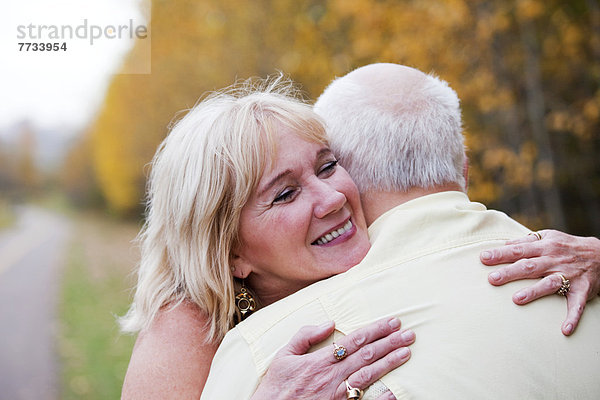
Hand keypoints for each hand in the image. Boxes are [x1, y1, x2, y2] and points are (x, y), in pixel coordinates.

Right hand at [250, 317, 414, 399]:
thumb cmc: (277, 386)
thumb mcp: (284, 355)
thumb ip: (305, 336)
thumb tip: (329, 322)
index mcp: (319, 361)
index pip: (354, 340)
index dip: (375, 330)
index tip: (392, 321)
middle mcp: (332, 376)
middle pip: (367, 356)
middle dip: (390, 343)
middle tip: (408, 334)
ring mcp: (336, 394)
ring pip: (369, 375)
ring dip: (390, 363)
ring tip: (406, 353)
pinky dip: (380, 397)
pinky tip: (395, 390)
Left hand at [480, 230, 599, 335]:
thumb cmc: (566, 246)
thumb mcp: (548, 237)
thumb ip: (526, 241)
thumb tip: (504, 245)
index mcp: (544, 247)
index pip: (518, 250)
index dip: (501, 254)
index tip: (483, 258)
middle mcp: (555, 260)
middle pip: (530, 266)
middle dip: (510, 272)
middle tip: (492, 279)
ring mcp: (569, 276)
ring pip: (550, 283)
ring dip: (534, 292)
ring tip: (517, 299)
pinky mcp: (582, 290)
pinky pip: (577, 305)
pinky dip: (572, 317)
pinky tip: (564, 329)